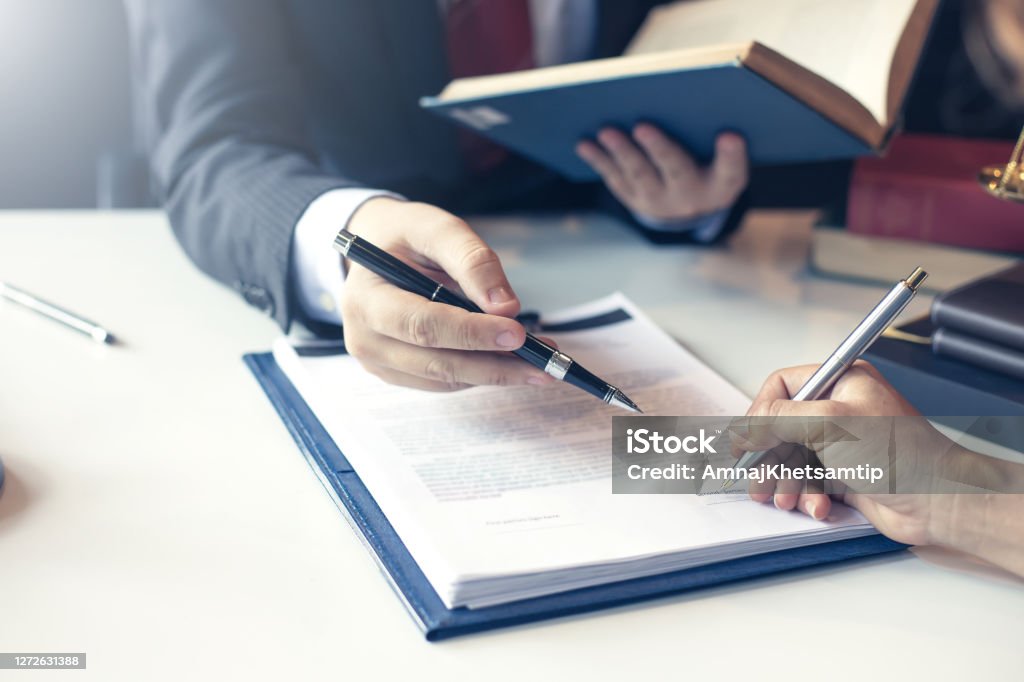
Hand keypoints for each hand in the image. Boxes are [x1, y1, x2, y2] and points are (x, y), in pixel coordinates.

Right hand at [340, 197, 555, 390]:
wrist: (376, 251)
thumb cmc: (405, 236)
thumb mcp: (436, 228)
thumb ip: (472, 261)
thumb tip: (507, 308)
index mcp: (365, 297)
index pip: (422, 325)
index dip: (471, 333)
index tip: (517, 333)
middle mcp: (364, 336)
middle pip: (436, 362)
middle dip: (494, 365)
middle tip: (543, 365)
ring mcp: (377, 361)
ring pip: (444, 379)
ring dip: (495, 373)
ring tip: (539, 362)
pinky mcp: (395, 373)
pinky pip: (443, 382)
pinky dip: (480, 373)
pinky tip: (511, 360)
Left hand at [575, 124, 747, 221]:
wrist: (691, 207)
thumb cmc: (711, 163)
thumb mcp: (723, 155)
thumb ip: (716, 132)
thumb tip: (687, 91)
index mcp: (723, 183)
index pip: (732, 170)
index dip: (731, 154)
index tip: (730, 135)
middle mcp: (692, 196)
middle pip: (677, 171)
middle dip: (659, 148)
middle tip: (643, 126)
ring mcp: (660, 201)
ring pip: (639, 175)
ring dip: (621, 152)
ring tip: (606, 131)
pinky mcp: (635, 200)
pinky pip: (615, 178)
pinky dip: (599, 160)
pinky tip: (584, 143)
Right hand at [738, 362, 939, 545]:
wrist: (939, 502)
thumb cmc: (899, 455)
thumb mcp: (829, 424)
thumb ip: (777, 419)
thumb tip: (742, 427)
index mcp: (840, 381)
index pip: (781, 387)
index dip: (759, 413)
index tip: (745, 440)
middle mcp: (839, 409)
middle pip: (780, 428)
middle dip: (768, 457)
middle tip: (756, 480)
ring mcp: (841, 442)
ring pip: (790, 458)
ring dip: (784, 482)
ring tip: (785, 500)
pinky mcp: (844, 473)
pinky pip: (808, 481)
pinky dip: (806, 496)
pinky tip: (817, 506)